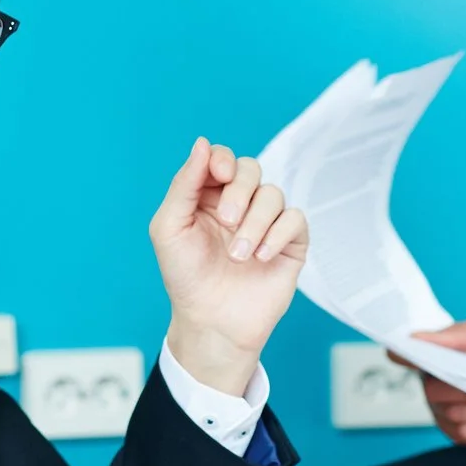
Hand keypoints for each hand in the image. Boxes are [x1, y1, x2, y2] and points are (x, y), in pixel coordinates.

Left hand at [150, 138, 307, 396]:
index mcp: (208, 195)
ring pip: (273, 194)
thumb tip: (202, 143)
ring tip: (238, 254)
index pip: (222, 159)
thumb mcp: (170, 228)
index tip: (219, 175)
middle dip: (239, 190)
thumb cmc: (186, 277)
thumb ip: (184, 184)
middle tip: (225, 219)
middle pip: (251, 169)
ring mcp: (267, 222)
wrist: (212, 322)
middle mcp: (240, 204)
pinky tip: (261, 257)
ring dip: (255, 222)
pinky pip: (295, 219)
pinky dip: (278, 234)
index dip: (222, 160)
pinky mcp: (290, 242)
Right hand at [402, 315, 465, 446]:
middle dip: (465, 385)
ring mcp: (446, 411)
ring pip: (454, 414)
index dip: (404, 356)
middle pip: (433, 391)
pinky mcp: (462, 433)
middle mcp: (435, 383)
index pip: (407, 354)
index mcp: (437, 352)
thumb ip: (457, 335)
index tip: (403, 354)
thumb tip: (415, 338)